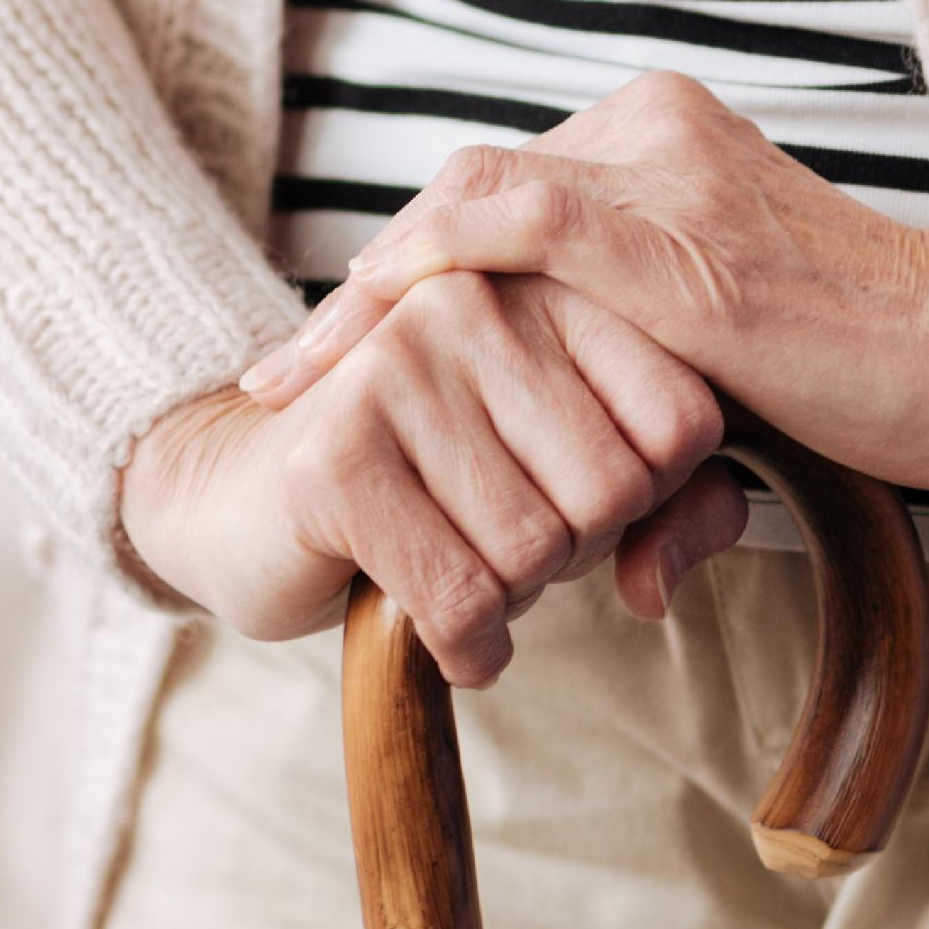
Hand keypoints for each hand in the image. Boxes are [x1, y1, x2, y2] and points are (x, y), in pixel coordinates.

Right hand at [120, 270, 744, 681]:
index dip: (652, 499)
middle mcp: (474, 300)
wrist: (245, 496)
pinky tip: (452, 640)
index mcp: (547, 281)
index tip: (577, 496)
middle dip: (575, 553)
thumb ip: (675, 507)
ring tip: (465, 565)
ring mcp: (395, 365)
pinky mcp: (334, 454)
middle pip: (615, 491)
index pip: (683, 421)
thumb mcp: (570, 475)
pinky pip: (458, 596)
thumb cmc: (436, 483)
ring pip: (536, 549)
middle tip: (509, 544)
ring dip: (514, 600)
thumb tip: (661, 583)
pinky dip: (469, 647)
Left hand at [238, 74, 928, 492]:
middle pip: (463, 198)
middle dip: (366, 298)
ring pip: (464, 207)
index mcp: (664, 140)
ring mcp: (658, 173)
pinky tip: (360, 332)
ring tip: (290, 381)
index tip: (334, 358)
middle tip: (283, 381)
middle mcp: (651, 130)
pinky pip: (506, 225)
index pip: (499, 197)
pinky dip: (420, 275)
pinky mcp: (669, 235)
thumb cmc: (884, 381)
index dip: (407, 277)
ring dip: (367, 303)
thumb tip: (633, 569)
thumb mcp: (736, 389)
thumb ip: (659, 429)